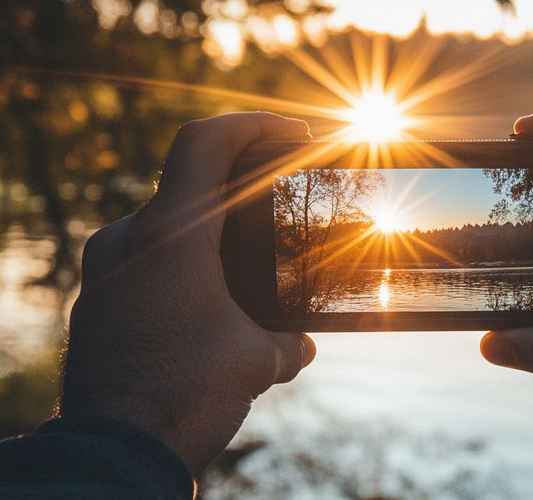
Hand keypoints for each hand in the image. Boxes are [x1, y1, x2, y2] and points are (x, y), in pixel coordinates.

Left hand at [61, 112, 315, 474]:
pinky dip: (183, 263)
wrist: (116, 452)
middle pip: (189, 181)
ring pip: (166, 224)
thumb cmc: (187, 396)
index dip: (252, 123)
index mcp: (171, 237)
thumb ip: (288, 341)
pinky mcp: (97, 299)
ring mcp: (105, 268)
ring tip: (248, 260)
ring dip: (211, 229)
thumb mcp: (257, 362)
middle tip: (281, 195)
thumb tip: (300, 343)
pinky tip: (211, 299)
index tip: (293, 134)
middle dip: (241, 183)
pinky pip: (145, 259)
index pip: (205, 142)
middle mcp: (128, 240)